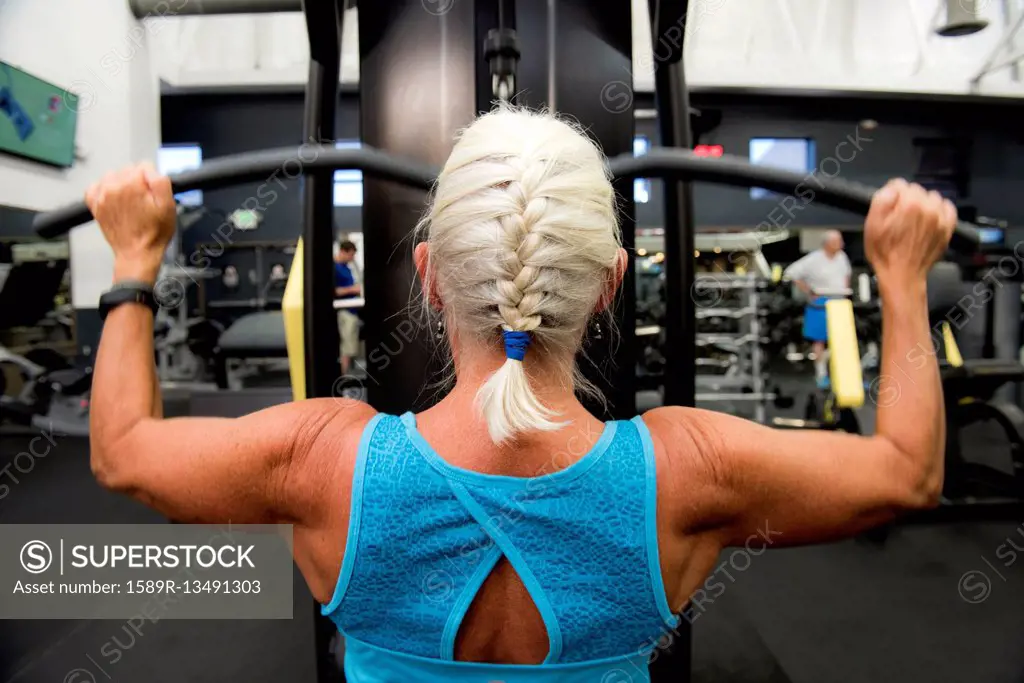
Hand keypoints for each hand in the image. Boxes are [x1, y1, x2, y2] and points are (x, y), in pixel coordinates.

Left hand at [85, 163, 175, 283]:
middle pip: (128, 170)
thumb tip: (150, 170)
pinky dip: (105, 190)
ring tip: (131, 202)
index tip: (153, 194)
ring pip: (113, 176)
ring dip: (122, 185)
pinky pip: (97, 187)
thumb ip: (160, 181)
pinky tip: (115, 200)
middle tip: (144, 201)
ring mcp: (101, 196)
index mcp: (131, 185)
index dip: (152, 180)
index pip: (144, 166)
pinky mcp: (95, 205)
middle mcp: (113, 187)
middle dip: (137, 182)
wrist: (137, 253)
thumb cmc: (153, 233)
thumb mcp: (168, 206)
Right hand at [864, 179, 955, 286]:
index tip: (888, 208)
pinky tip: (928, 219)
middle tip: (898, 218)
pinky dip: (938, 210)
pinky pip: (947, 208)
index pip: (900, 184)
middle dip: (906, 200)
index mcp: (910, 205)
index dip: (891, 195)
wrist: (901, 275)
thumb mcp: (872, 224)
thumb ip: (882, 198)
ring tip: (912, 221)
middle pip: (916, 190)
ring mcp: (941, 218)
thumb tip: (892, 188)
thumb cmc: (885, 253)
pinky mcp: (947, 228)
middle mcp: (929, 208)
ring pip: (931, 197)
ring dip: (922, 204)